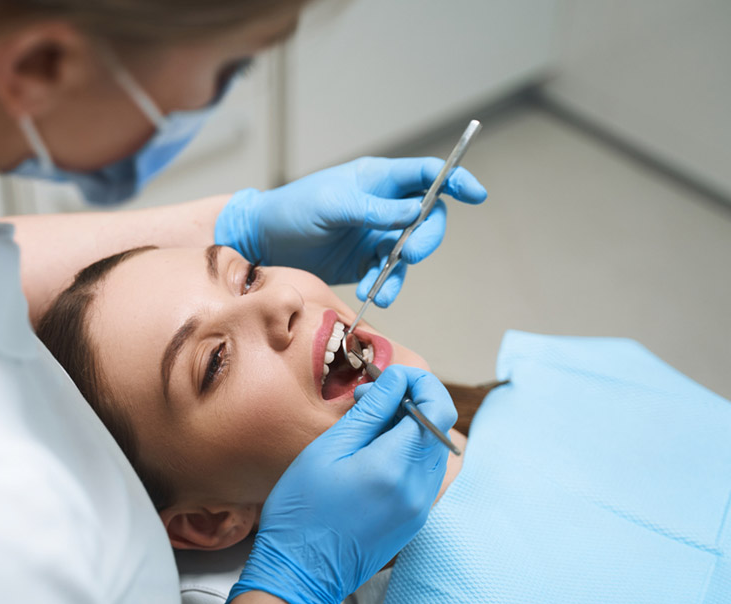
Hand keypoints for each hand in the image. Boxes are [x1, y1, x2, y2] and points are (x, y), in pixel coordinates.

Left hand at [214, 156, 485, 305]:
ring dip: (402, 268)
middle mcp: (382, 205)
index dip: (455, 180)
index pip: (427, 174)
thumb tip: (416, 212)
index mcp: (377, 179)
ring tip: (382, 284)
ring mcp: (374, 234)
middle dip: (426, 237)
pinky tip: (370, 293)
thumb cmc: (293, 210)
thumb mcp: (332, 205)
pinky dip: (385, 285)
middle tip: (409, 255)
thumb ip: (374, 210)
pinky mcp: (363, 261)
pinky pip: (388, 274)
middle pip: (427, 217)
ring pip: (409, 250)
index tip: (476, 194)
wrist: (262, 241)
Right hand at [226, 365, 455, 603]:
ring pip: (435, 448)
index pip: (436, 407)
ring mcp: (421, 507)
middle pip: (440, 426)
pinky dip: (409, 451)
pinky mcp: (416, 519)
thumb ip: (369, 412)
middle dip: (413, 400)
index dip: (420, 381)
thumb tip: (396, 380)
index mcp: (396, 466)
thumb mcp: (327, 450)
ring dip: (412, 425)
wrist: (301, 572)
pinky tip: (375, 453)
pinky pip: (426, 472)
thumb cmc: (302, 510)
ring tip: (370, 425)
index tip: (390, 375)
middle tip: (370, 396)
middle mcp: (419, 488)